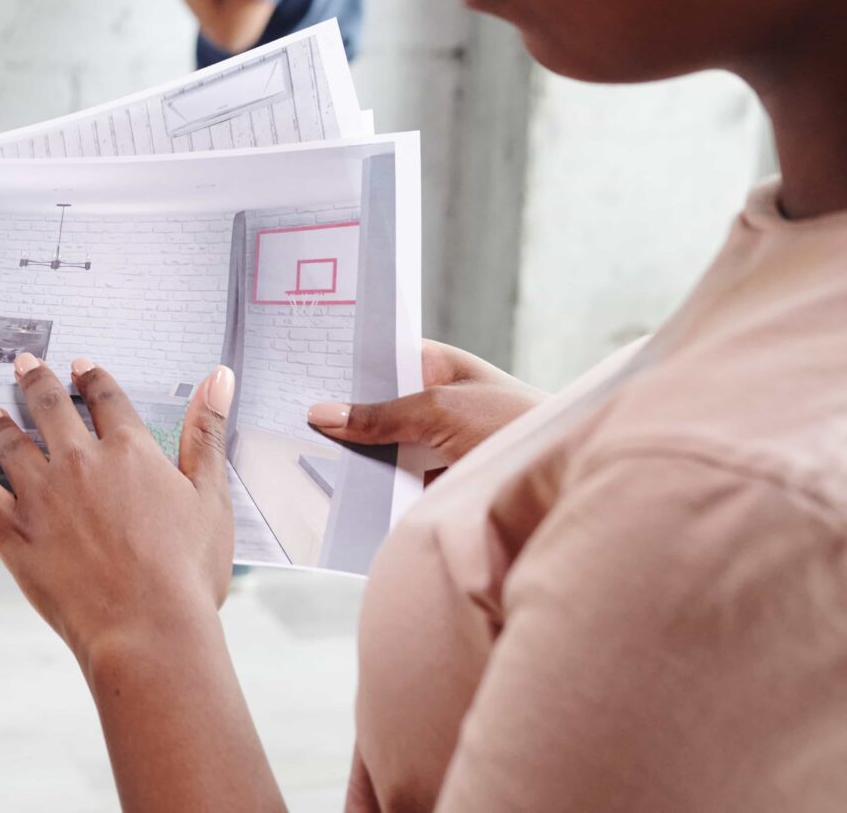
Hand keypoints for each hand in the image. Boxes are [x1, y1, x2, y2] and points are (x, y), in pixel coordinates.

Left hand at [0, 355, 236, 677]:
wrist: (148, 630)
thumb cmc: (186, 576)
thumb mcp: (211, 497)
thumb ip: (208, 432)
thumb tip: (218, 379)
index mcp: (129, 451)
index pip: (106, 399)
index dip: (92, 378)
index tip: (81, 367)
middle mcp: (79, 462)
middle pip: (50, 407)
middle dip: (36, 380)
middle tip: (24, 364)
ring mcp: (41, 494)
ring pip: (9, 441)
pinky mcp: (12, 529)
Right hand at [307, 339, 543, 474]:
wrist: (563, 483)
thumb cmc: (514, 425)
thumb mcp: (440, 409)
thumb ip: (381, 414)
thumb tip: (322, 413)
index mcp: (437, 365)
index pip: (378, 356)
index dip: (341, 363)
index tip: (294, 369)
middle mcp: (433, 400)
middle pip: (373, 405)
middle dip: (338, 413)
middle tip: (283, 414)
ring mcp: (434, 442)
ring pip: (381, 446)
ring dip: (352, 454)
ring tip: (296, 453)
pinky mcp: (436, 481)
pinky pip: (394, 480)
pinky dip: (372, 487)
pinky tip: (336, 491)